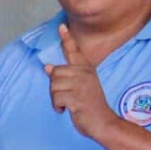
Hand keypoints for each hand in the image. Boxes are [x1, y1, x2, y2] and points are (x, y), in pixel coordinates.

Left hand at [44, 24, 115, 138]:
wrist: (103, 123)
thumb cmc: (89, 105)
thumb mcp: (79, 87)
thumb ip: (65, 76)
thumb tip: (47, 67)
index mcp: (86, 70)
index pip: (75, 51)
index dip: (67, 39)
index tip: (62, 26)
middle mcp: (84, 74)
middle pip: (55, 72)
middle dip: (55, 87)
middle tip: (67, 97)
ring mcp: (81, 85)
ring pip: (53, 85)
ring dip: (56, 98)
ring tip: (68, 103)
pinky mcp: (77, 98)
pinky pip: (56, 98)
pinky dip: (58, 106)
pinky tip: (67, 109)